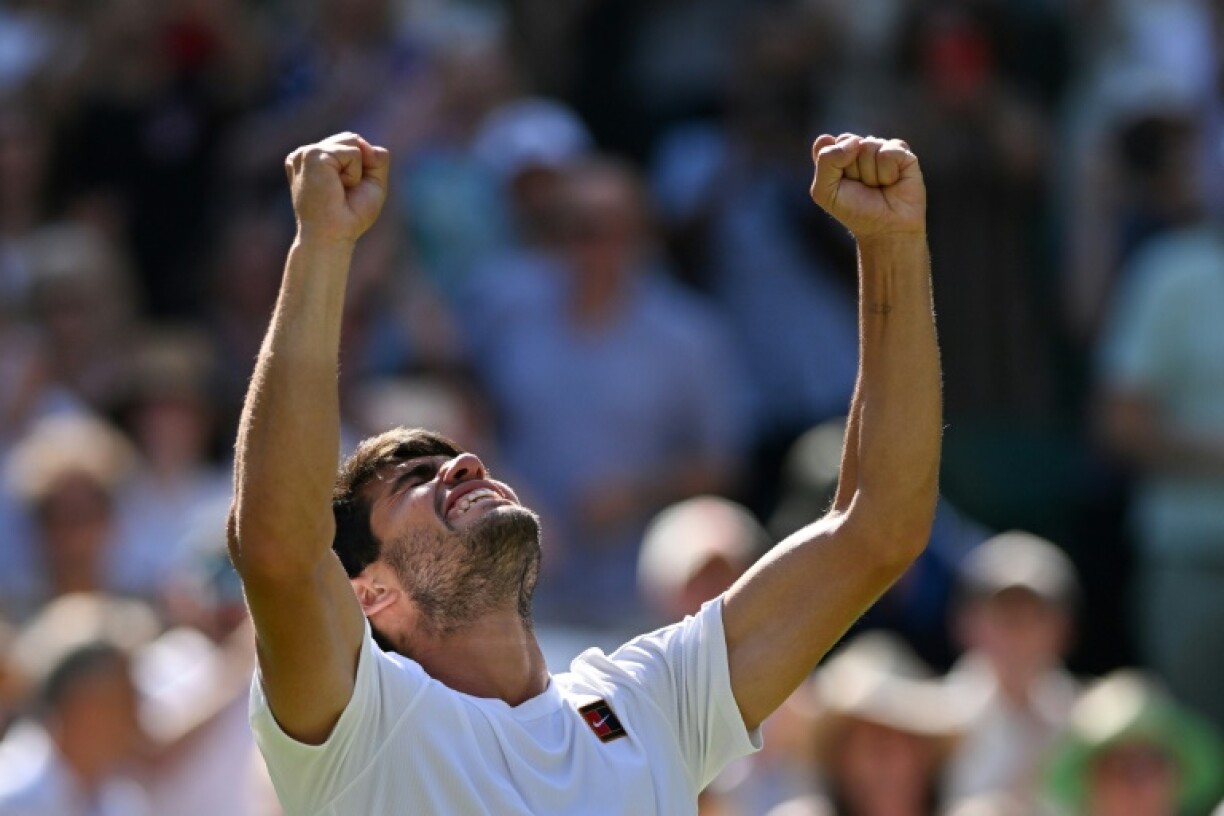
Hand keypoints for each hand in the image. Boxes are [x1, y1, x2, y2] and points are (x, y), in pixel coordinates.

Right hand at [284, 132, 390, 244]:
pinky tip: (337, 188)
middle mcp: (306, 154)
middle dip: (360, 166)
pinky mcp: (313, 155)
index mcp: (314, 160)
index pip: (351, 145)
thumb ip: (375, 158)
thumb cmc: (350, 216)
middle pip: (352, 139)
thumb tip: (364, 142)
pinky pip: (353, 151)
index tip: (344, 193)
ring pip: (353, 142)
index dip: (360, 168)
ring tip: (339, 189)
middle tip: (344, 192)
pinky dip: (354, 173)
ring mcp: (306, 153)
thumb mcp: (371, 182)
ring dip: (356, 171)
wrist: (333, 236)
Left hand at [809, 134, 924, 240]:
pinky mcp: (902, 153)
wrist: (885, 229)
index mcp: (837, 154)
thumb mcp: (825, 192)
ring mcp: (881, 148)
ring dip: (870, 174)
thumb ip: (826, 160)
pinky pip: (888, 152)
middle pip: (848, 141)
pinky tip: (892, 182)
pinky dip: (887, 173)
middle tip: (861, 186)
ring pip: (868, 145)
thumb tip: (855, 141)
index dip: (831, 164)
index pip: (825, 143)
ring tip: (877, 187)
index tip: (839, 184)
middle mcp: (859, 148)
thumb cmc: (854, 211)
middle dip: (851, 169)